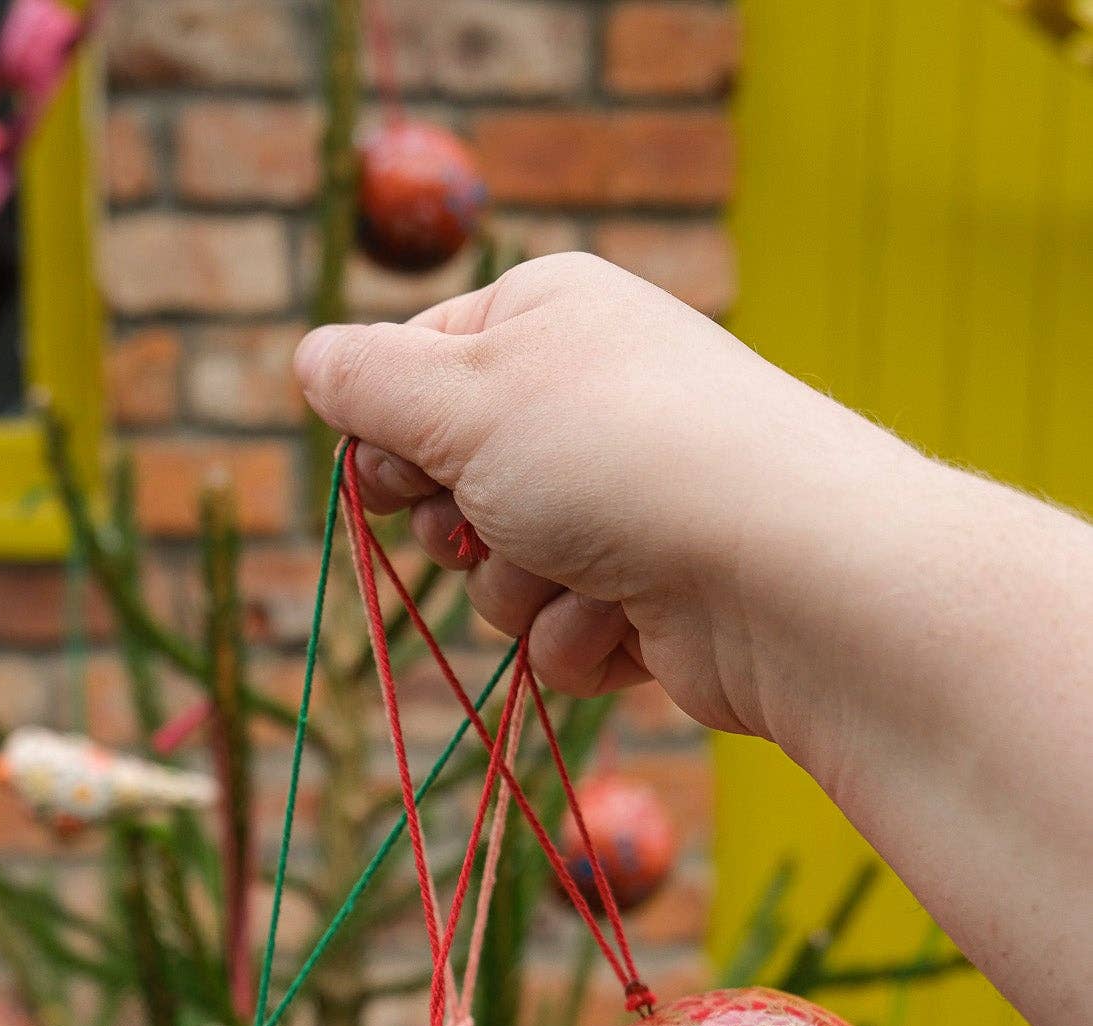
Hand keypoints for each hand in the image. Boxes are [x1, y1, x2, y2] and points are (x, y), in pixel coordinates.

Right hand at [296, 253, 1092, 1025]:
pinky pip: (559, 632)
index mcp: (545, 317)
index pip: (413, 372)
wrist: (782, 575)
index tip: (406, 469)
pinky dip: (581, 640)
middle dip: (463, 526)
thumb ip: (364, 381)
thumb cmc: (616, 459)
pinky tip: (634, 624)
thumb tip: (311, 362)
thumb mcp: (461, 397)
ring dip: (523, 591)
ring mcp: (626, 503)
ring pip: (500, 574)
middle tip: (500, 519)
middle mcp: (587, 401)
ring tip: (590, 574)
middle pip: (450, 484)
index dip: (393, 436)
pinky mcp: (653, 597)